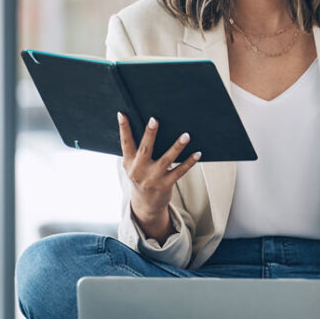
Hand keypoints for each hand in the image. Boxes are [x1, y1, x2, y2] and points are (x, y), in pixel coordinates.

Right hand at [118, 113, 200, 239]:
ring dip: (177, 146)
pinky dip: (189, 162)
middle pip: (145, 149)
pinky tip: (197, 153)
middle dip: (150, 134)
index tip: (122, 114)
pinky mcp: (165, 184)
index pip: (125, 143)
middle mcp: (139, 170)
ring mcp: (153, 178)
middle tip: (154, 119)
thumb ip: (135, 150)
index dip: (123, 128)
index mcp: (129, 162)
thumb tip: (147, 126)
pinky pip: (180, 171)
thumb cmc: (140, 177)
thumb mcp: (132, 166)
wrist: (145, 204)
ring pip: (166, 159)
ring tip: (186, 135)